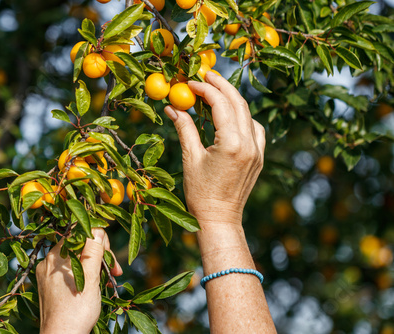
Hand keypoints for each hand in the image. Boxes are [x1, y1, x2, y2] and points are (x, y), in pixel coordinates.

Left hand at [36, 229, 121, 333]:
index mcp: (57, 256)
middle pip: (80, 246)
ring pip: (77, 260)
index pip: (80, 233)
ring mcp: (48, 275)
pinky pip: (71, 273)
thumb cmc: (76, 310)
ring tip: (107, 282)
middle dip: (100, 256)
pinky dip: (84, 276)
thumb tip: (97, 229)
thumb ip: (94, 250)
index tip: (109, 257)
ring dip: (95, 267)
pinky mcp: (50, 287)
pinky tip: (95, 287)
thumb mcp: (91, 276)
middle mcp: (49, 262)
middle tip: (115, 271)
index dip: (99, 240)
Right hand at [164, 71, 264, 224]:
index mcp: (232, 144)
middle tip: (205, 74)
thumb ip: (184, 128)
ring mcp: (258, 151)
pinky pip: (254, 128)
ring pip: (248, 113)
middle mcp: (250, 144)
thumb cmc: (201, 194)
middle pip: (238, 103)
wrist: (220, 220)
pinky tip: (228, 115)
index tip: (190, 82)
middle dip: (221, 85)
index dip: (205, 88)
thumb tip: (172, 106)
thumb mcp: (190, 158)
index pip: (221, 104)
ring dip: (232, 99)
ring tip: (214, 90)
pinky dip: (241, 116)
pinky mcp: (259, 157)